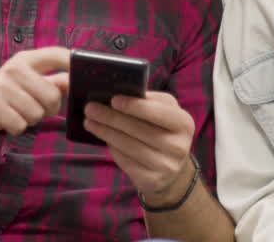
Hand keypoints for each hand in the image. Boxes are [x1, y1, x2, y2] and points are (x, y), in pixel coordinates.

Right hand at [0, 46, 69, 150]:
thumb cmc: (2, 99)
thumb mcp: (26, 84)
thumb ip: (52, 81)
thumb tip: (75, 77)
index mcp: (24, 60)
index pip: (57, 54)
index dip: (74, 63)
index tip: (83, 76)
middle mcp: (13, 69)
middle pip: (53, 95)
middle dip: (48, 110)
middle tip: (32, 108)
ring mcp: (1, 86)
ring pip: (38, 113)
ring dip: (30, 120)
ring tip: (15, 113)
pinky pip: (22, 125)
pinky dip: (16, 129)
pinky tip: (5, 121)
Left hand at [82, 91, 196, 204]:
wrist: (172, 169)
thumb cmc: (163, 130)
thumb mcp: (165, 111)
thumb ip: (148, 100)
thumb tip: (119, 91)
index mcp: (184, 123)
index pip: (159, 112)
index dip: (135, 106)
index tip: (113, 99)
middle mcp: (178, 146)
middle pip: (139, 129)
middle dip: (112, 118)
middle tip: (90, 108)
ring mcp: (166, 166)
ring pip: (129, 146)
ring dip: (106, 132)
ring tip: (90, 122)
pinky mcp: (152, 181)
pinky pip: (126, 161)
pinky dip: (112, 148)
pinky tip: (103, 139)